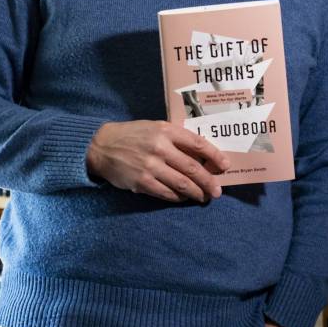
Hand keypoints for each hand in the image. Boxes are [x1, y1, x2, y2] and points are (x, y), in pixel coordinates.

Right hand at [86, 120, 228, 203]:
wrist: (102, 146)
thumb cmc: (133, 135)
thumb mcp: (155, 128)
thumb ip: (175, 139)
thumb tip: (201, 156)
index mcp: (165, 131)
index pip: (197, 144)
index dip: (215, 156)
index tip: (225, 166)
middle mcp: (160, 148)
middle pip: (192, 168)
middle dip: (209, 181)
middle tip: (217, 191)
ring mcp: (151, 166)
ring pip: (182, 184)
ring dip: (196, 192)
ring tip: (203, 197)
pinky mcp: (142, 182)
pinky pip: (167, 193)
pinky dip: (178, 197)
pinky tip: (184, 198)